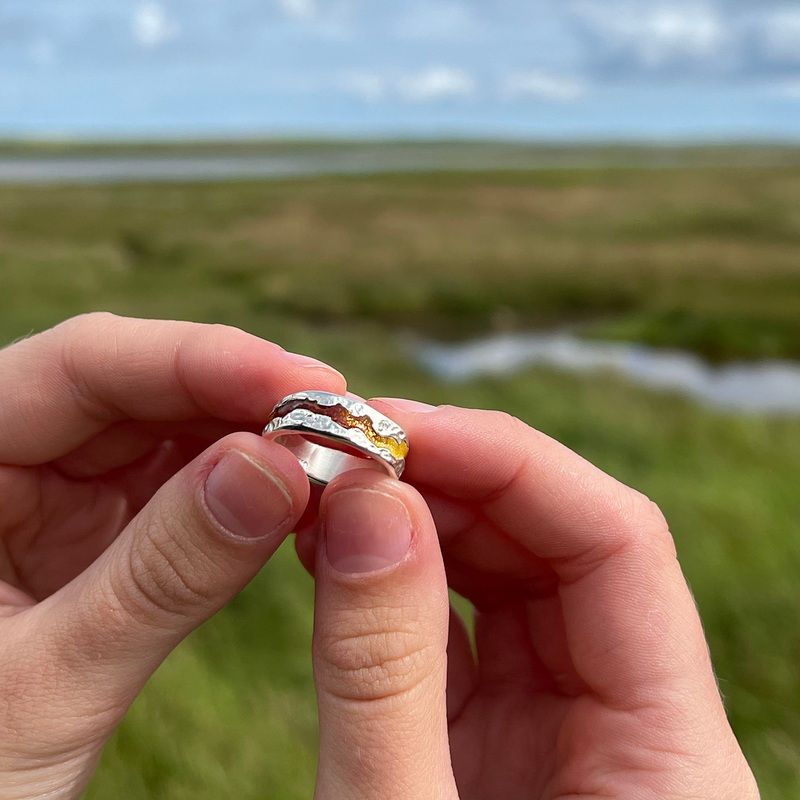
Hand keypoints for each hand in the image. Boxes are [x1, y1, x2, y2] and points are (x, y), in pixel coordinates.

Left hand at [0, 313, 345, 799]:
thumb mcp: (47, 688)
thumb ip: (160, 577)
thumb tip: (278, 468)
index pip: (79, 368)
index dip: (197, 360)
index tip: (303, 384)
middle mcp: (12, 460)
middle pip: (141, 388)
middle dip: (246, 398)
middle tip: (344, 424)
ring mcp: (66, 494)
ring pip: (176, 430)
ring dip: (261, 438)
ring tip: (338, 459)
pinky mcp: (111, 531)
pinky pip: (192, 484)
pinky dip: (253, 486)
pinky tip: (302, 496)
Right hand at [302, 400, 759, 798]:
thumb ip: (386, 669)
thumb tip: (365, 503)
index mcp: (669, 755)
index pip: (616, 543)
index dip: (510, 464)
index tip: (393, 430)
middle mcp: (626, 718)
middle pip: (559, 541)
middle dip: (451, 474)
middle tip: (341, 441)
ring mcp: (558, 721)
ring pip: (505, 571)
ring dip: (416, 512)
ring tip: (326, 480)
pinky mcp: (495, 733)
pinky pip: (455, 622)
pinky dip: (393, 571)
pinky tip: (333, 540)